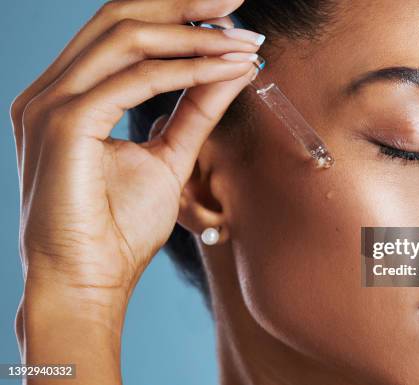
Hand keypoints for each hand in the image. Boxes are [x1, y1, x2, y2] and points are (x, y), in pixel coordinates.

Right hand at [11, 0, 259, 304]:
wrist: (87, 282)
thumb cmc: (117, 230)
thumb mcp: (168, 158)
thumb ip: (195, 111)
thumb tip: (233, 70)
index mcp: (69, 96)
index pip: (121, 32)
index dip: (176, 15)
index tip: (228, 16)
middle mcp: (51, 91)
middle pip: (120, 18)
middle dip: (184, 5)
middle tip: (237, 4)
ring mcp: (50, 104)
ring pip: (128, 38)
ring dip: (194, 36)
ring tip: (244, 42)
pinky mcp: (63, 123)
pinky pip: (135, 79)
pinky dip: (187, 70)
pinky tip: (226, 69)